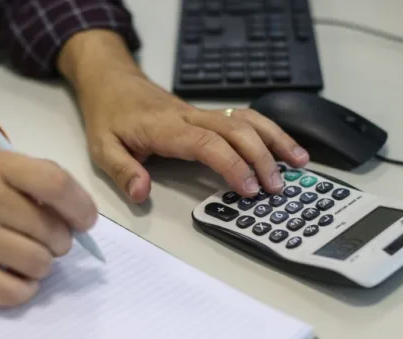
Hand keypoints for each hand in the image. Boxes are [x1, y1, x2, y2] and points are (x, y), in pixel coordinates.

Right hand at [0, 149, 97, 306]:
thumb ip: (22, 178)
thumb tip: (71, 211)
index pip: (56, 184)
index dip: (81, 206)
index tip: (85, 221)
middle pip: (52, 231)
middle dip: (59, 241)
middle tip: (45, 240)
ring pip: (39, 264)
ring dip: (42, 265)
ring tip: (26, 257)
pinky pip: (13, 293)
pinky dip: (24, 289)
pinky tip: (14, 277)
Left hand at [82, 75, 308, 201]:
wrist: (112, 82)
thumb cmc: (109, 115)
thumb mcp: (102, 148)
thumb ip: (122, 171)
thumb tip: (141, 193)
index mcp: (167, 127)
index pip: (208, 144)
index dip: (232, 165)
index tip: (248, 188)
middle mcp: (190, 117)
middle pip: (237, 130)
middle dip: (262, 158)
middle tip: (277, 187)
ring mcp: (201, 113)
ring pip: (248, 119)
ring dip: (276, 139)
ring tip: (300, 163)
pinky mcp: (207, 115)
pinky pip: (244, 118)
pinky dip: (269, 131)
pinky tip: (285, 146)